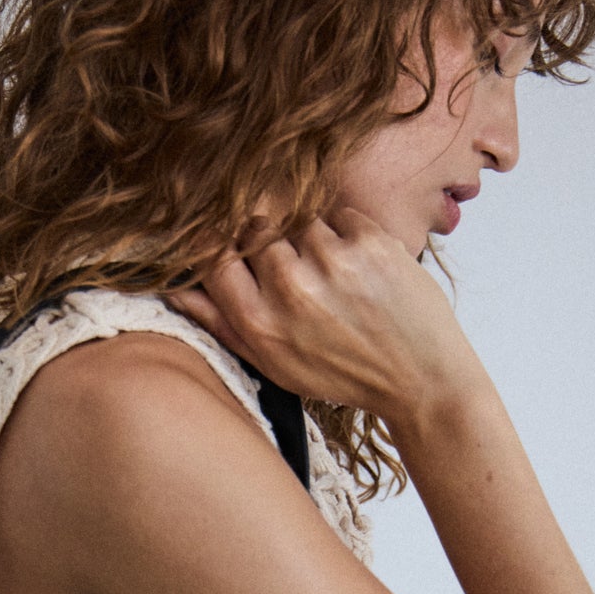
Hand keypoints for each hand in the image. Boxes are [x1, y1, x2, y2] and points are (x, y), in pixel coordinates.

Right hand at [166, 205, 482, 428]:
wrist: (422, 379)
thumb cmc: (344, 374)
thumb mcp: (273, 364)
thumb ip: (220, 323)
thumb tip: (172, 288)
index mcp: (259, 323)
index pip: (214, 255)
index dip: (222, 246)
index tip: (236, 248)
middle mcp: (291, 289)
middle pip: (256, 230)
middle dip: (271, 242)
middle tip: (294, 262)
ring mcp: (333, 261)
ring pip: (298, 218)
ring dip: (310, 238)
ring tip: (334, 273)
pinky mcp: (371, 242)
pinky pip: (338, 214)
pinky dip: (345, 232)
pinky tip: (359, 265)